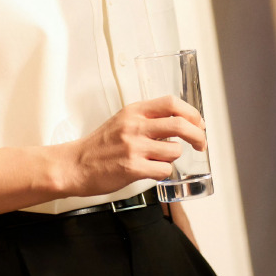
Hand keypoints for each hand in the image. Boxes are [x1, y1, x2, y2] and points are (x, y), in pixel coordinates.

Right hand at [58, 96, 205, 197]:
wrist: (75, 165)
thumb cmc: (99, 146)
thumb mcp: (122, 121)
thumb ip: (146, 119)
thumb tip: (177, 123)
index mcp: (134, 111)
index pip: (171, 103)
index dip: (192, 113)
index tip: (199, 123)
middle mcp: (135, 126)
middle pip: (180, 124)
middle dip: (198, 135)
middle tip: (200, 144)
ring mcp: (134, 147)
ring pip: (174, 151)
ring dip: (172, 158)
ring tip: (158, 160)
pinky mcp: (133, 167)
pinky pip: (164, 170)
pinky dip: (163, 173)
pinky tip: (151, 171)